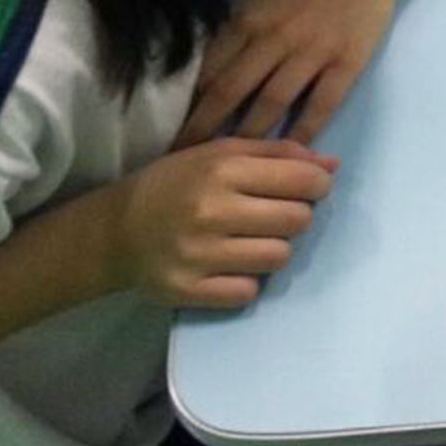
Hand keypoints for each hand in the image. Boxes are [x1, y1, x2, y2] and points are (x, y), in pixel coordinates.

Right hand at [106, 138, 337, 308]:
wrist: (113, 230)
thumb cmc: (176, 184)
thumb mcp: (219, 154)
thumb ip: (277, 153)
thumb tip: (332, 164)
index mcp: (221, 169)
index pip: (304, 180)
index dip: (316, 185)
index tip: (306, 189)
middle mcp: (210, 210)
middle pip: (298, 220)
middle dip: (294, 217)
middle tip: (271, 216)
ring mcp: (198, 254)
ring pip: (279, 257)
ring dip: (272, 250)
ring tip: (248, 241)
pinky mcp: (188, 290)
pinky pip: (248, 292)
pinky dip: (245, 282)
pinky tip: (227, 267)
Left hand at [177, 0, 405, 145]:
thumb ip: (234, 32)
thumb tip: (202, 73)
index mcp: (249, 19)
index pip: (208, 69)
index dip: (185, 105)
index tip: (169, 132)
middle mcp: (275, 37)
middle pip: (230, 91)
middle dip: (203, 128)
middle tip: (184, 160)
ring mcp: (313, 52)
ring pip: (271, 103)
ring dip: (247, 136)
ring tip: (229, 164)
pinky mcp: (346, 65)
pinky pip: (320, 106)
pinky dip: (302, 132)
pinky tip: (288, 154)